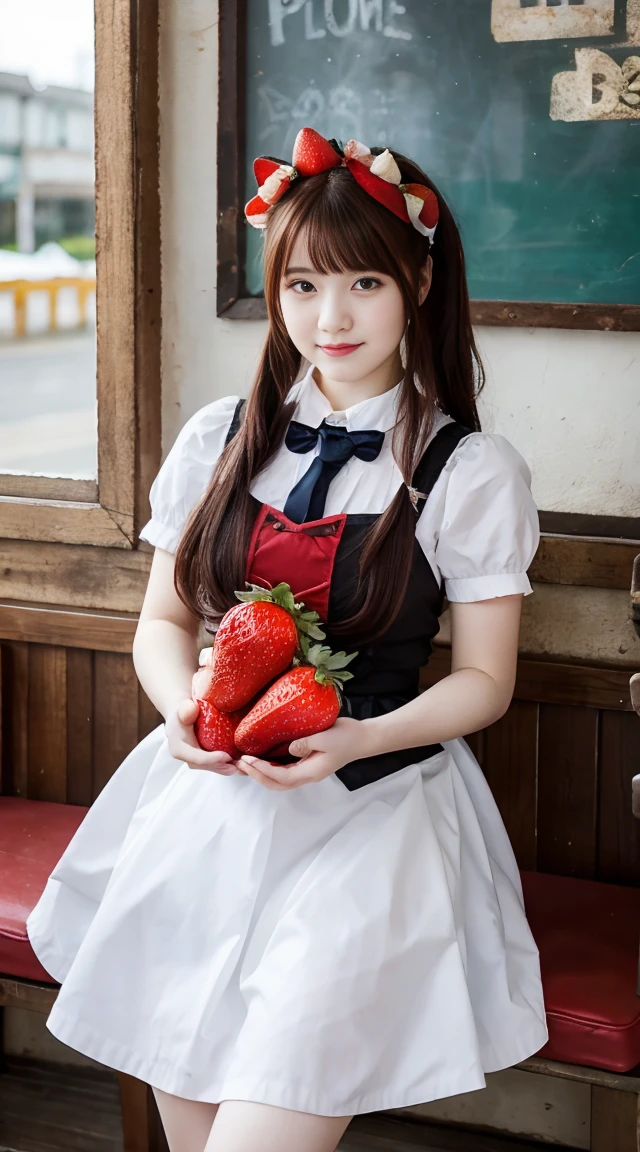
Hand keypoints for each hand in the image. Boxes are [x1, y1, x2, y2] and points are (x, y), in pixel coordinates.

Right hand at [165, 699, 237, 774]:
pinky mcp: (200, 759)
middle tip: (238, 765)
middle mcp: (185, 757)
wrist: (183, 714)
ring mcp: (192, 760)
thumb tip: (192, 710)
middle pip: (205, 765)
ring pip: (210, 767)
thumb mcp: (184, 707)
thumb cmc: (184, 710)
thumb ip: (186, 709)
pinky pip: (213, 765)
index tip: (227, 756)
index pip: (197, 758)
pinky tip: (237, 764)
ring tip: (241, 766)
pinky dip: (225, 766)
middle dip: (222, 767)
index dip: (213, 759)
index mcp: (178, 748)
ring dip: (225, 768)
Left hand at [236, 717, 362, 790]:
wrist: (363, 738)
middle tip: (240, 764)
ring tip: (246, 763)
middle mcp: (307, 775)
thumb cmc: (346, 737)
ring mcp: (307, 771)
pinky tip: (261, 759)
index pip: (281, 777)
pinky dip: (270, 768)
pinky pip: (284, 771)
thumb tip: (289, 748)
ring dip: (261, 774)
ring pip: (279, 780)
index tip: (248, 760)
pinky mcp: (307, 764)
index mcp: (311, 772)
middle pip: (277, 784)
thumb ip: (305, 743)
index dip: (262, 771)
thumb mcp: (325, 737)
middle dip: (256, 776)